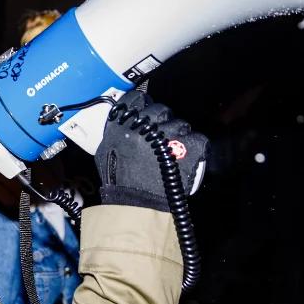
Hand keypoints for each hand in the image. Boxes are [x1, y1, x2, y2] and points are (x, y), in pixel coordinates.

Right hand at [95, 90, 206, 211]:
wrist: (135, 204)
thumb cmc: (118, 181)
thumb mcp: (105, 150)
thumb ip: (114, 132)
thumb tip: (124, 121)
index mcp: (123, 124)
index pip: (137, 99)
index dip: (144, 107)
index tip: (147, 116)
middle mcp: (145, 127)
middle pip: (161, 110)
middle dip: (163, 122)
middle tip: (162, 137)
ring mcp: (168, 137)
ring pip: (181, 124)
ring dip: (179, 136)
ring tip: (174, 152)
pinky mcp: (188, 150)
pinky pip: (199, 139)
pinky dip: (196, 147)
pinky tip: (189, 156)